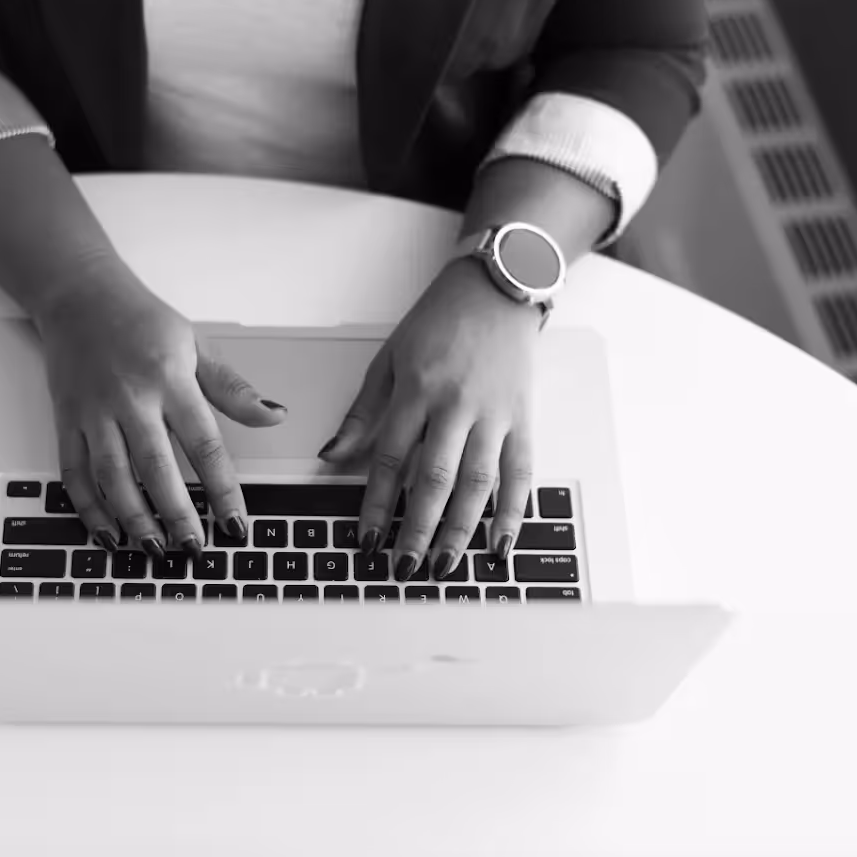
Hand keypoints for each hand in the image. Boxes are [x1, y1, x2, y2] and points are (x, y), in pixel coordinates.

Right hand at [34, 257, 285, 563]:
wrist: (78, 295)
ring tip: (154, 548)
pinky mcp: (66, 420)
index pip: (203, 443)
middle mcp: (130, 398)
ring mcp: (94, 412)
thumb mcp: (196, 344)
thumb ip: (233, 388)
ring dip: (132, 518)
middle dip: (176, 513)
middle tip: (194, 548)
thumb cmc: (140, 320)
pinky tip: (107, 532)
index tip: (235, 522)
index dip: (222, 488)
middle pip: (156, 466)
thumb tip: (275, 415)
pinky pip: (74, 472)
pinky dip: (88, 507)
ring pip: (112, 476)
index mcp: (169, 380)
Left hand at [318, 256, 539, 580]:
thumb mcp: (388, 358)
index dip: (377, 505)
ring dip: (461, 530)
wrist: (497, 289)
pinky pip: (521, 473)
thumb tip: (331, 455)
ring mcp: (495, 413)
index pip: (391, 459)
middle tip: (405, 567)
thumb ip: (363, 413)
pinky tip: (502, 543)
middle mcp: (457, 404)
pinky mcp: (524, 417)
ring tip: (445, 565)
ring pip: (478, 482)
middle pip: (435, 479)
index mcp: (417, 388)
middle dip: (418, 529)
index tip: (368, 540)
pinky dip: (514, 511)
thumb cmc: (440, 320)